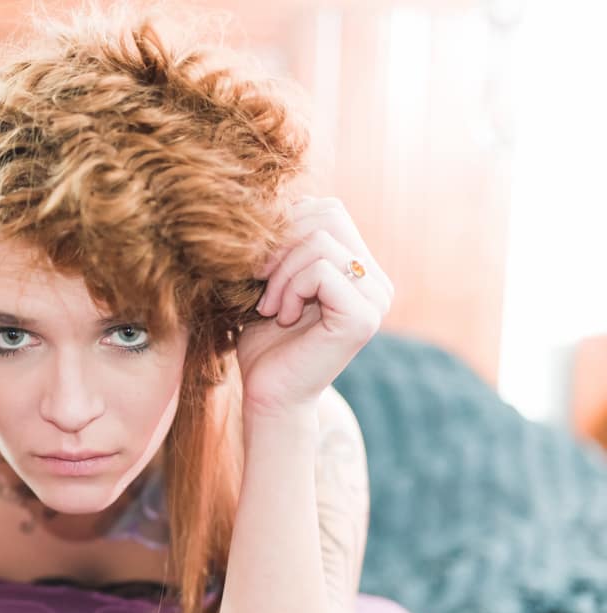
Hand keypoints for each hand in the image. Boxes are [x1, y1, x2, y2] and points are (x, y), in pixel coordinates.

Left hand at [235, 196, 393, 415]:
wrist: (268, 394)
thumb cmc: (264, 341)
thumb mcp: (270, 280)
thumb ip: (283, 243)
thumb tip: (274, 197)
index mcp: (359, 268)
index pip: (328, 211)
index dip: (286, 225)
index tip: (258, 263)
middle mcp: (376, 280)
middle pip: (328, 217)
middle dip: (281, 243)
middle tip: (257, 279)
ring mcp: (376, 298)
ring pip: (322, 242)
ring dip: (281, 271)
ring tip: (268, 305)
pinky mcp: (364, 317)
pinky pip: (323, 271)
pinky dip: (291, 288)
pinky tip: (281, 316)